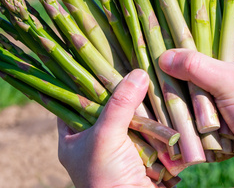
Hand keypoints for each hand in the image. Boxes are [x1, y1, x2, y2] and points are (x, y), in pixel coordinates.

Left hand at [57, 69, 156, 187]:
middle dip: (118, 90)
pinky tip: (161, 100)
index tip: (95, 58)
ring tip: (147, 78)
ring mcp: (117, 148)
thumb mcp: (106, 137)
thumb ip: (120, 105)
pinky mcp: (140, 153)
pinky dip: (154, 118)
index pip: (72, 100)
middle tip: (128, 65)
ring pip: (128, 116)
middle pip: (105, 105)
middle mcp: (92, 141)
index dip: (83, 80)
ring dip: (140, 104)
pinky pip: (146, 128)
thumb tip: (138, 73)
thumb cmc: (106, 180)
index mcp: (72, 137)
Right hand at [159, 19, 233, 179]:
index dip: (204, 21)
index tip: (180, 24)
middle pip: (209, 54)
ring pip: (204, 81)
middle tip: (164, 54)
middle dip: (187, 58)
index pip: (226, 25)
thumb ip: (195, 66)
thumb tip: (163, 57)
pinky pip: (204, 104)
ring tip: (164, 81)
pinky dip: (191, 106)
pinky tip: (172, 104)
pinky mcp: (230, 113)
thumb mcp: (227, 80)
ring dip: (187, 86)